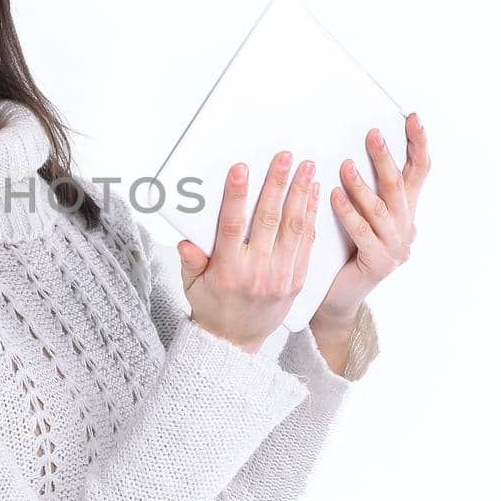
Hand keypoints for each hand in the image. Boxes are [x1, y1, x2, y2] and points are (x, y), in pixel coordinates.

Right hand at [177, 148, 318, 352]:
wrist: (236, 342)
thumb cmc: (210, 305)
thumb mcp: (191, 285)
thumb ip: (190, 261)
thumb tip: (187, 242)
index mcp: (226, 270)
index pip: (232, 226)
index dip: (236, 196)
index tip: (242, 169)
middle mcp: (256, 272)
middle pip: (268, 220)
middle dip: (277, 184)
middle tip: (285, 157)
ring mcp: (280, 277)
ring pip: (293, 228)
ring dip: (301, 194)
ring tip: (307, 168)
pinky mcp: (296, 280)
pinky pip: (305, 243)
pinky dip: (310, 217)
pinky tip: (313, 195)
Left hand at [314, 111, 431, 323]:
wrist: (338, 298)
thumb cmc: (345, 252)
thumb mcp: (360, 217)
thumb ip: (364, 190)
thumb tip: (350, 150)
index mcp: (404, 212)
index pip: (418, 172)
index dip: (417, 145)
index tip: (412, 118)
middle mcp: (406, 228)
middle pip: (399, 186)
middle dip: (386, 159)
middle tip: (372, 134)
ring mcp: (396, 247)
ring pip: (380, 209)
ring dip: (362, 185)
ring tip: (345, 165)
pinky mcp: (380, 263)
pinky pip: (363, 232)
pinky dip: (348, 212)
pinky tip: (334, 196)